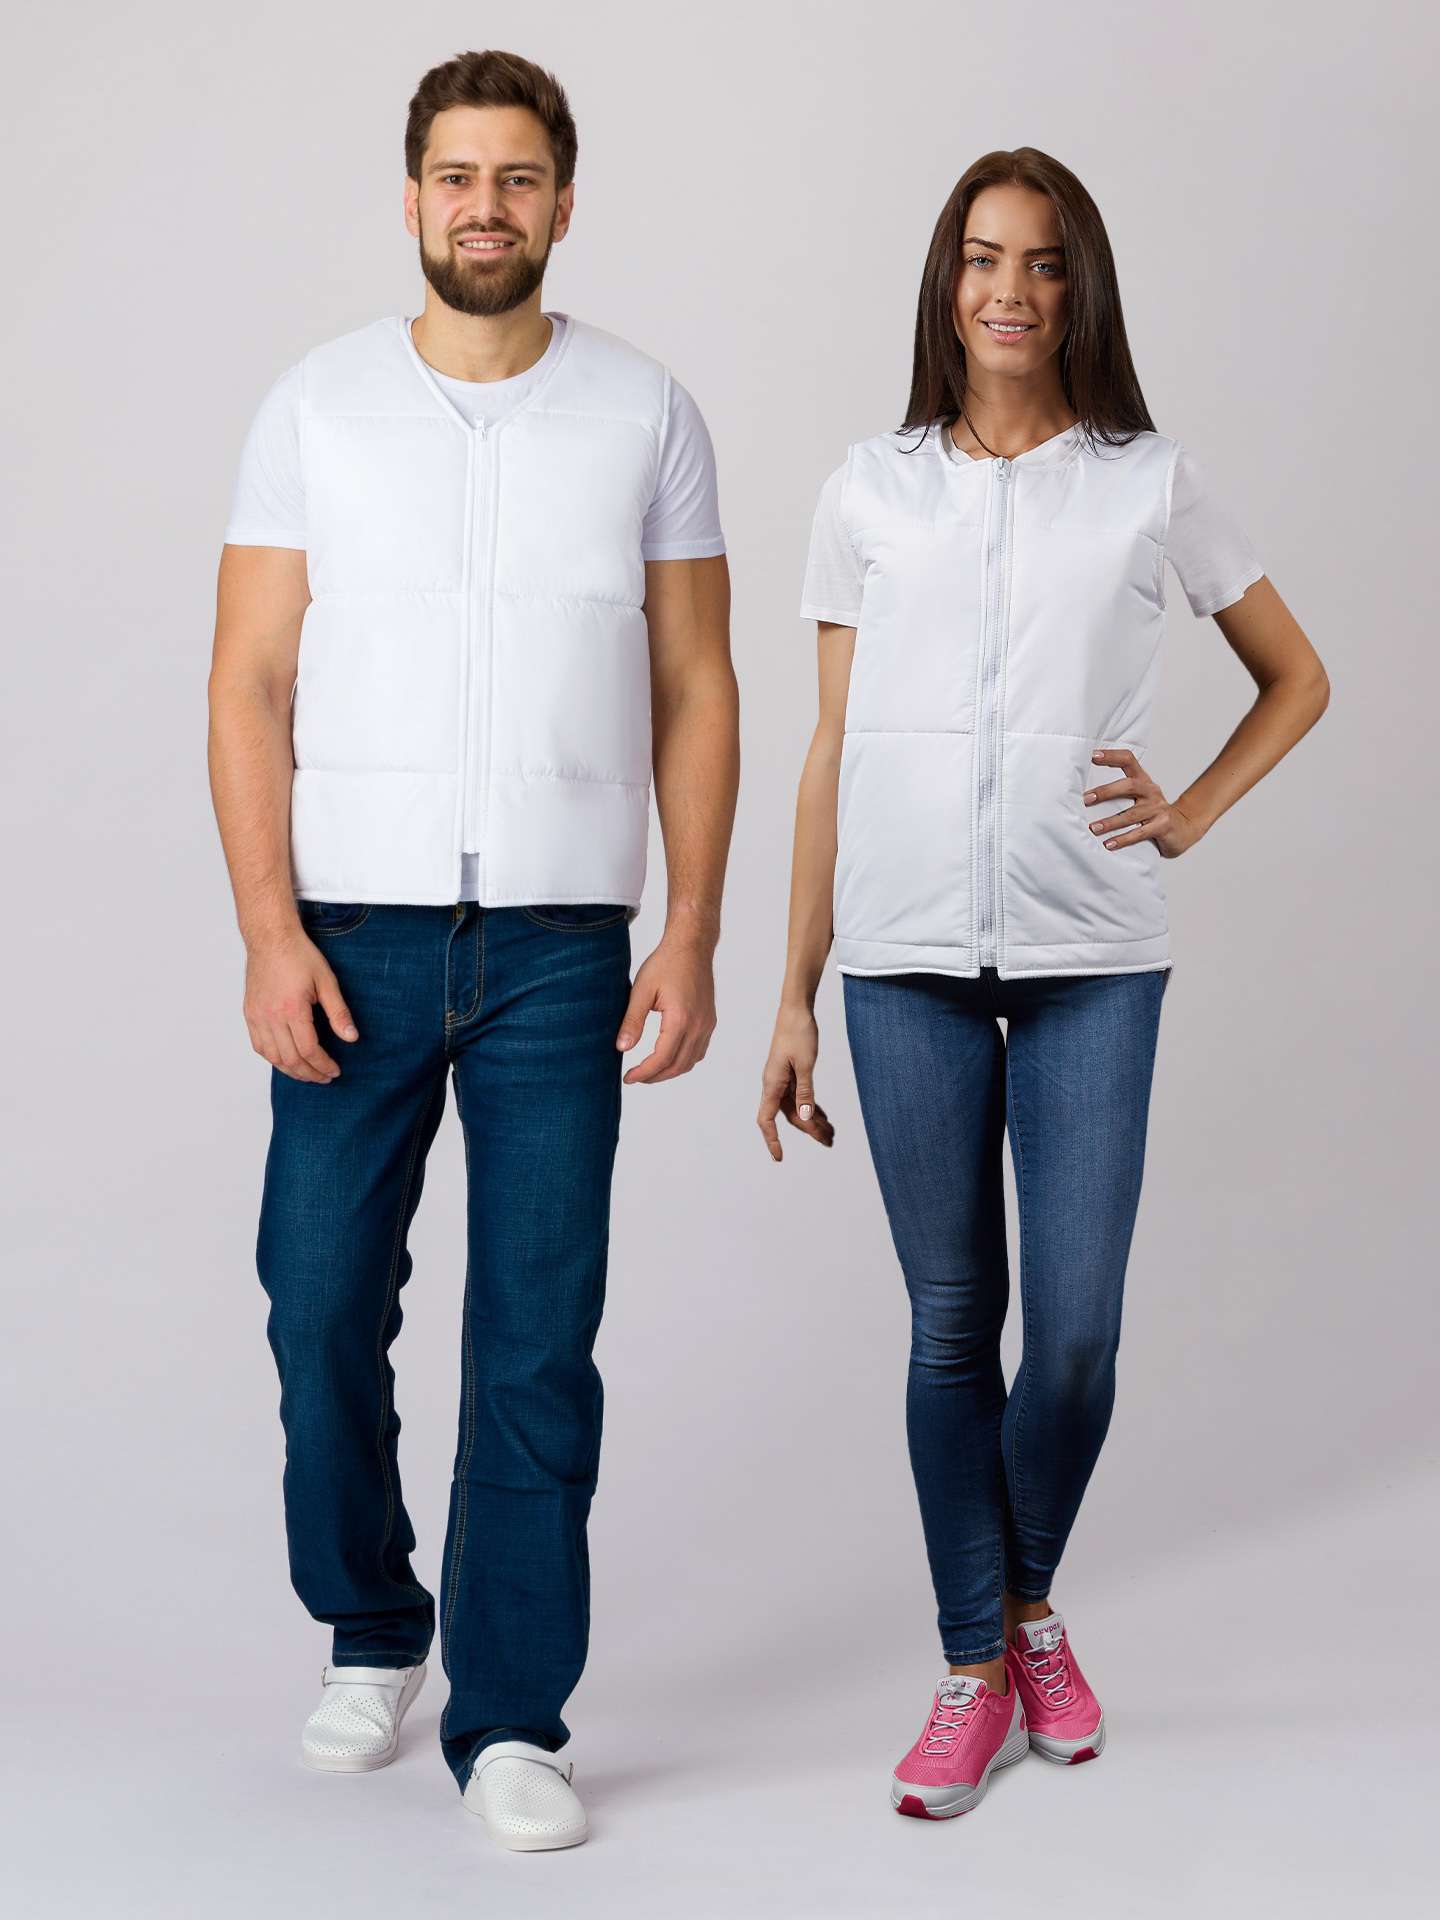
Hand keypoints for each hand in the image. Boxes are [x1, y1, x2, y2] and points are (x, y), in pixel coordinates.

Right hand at [244, 927, 359, 1082]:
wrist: (270, 938)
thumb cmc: (299, 955)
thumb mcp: (327, 981)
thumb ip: (338, 1013)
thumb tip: (351, 1038)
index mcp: (292, 1009)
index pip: (309, 1050)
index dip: (323, 1065)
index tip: (334, 1071)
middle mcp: (271, 1016)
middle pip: (290, 1059)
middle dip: (310, 1073)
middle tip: (325, 1077)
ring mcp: (257, 1016)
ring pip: (272, 1057)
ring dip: (291, 1070)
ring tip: (308, 1074)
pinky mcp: (250, 1013)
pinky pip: (259, 1046)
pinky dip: (273, 1058)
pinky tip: (286, 1061)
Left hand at [615, 935, 715, 1084]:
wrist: (692, 946)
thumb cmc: (666, 963)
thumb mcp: (641, 990)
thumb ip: (632, 1021)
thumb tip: (621, 1048)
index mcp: (681, 1019)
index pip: (662, 1058)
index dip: (644, 1072)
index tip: (628, 1078)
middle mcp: (698, 1025)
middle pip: (678, 1066)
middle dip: (655, 1076)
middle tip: (635, 1077)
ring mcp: (707, 1024)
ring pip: (690, 1061)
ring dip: (670, 1071)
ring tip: (649, 1071)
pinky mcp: (709, 1021)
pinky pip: (698, 1050)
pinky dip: (683, 1060)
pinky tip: (668, 1057)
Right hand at [757, 1006, 834, 1160]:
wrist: (796, 1011)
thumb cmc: (798, 1033)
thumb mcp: (804, 1064)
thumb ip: (805, 1092)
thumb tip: (805, 1118)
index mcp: (772, 1083)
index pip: (766, 1119)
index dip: (771, 1139)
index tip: (779, 1157)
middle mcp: (775, 1085)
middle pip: (790, 1116)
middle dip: (809, 1131)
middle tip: (829, 1142)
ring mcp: (783, 1080)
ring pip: (797, 1109)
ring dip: (814, 1121)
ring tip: (831, 1134)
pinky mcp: (792, 1074)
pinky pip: (802, 1098)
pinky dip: (813, 1108)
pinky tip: (825, 1117)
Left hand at [1083, 748, 1205, 857]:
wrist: (1184, 828)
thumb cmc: (1153, 812)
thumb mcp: (1139, 797)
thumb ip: (1119, 793)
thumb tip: (1084, 794)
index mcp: (1143, 781)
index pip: (1128, 760)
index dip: (1111, 756)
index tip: (1093, 755)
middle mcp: (1151, 791)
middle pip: (1129, 785)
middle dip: (1106, 791)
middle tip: (1086, 798)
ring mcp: (1158, 808)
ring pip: (1132, 814)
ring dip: (1110, 822)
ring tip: (1093, 828)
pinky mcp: (1163, 826)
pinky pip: (1140, 833)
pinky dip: (1123, 839)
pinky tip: (1109, 844)